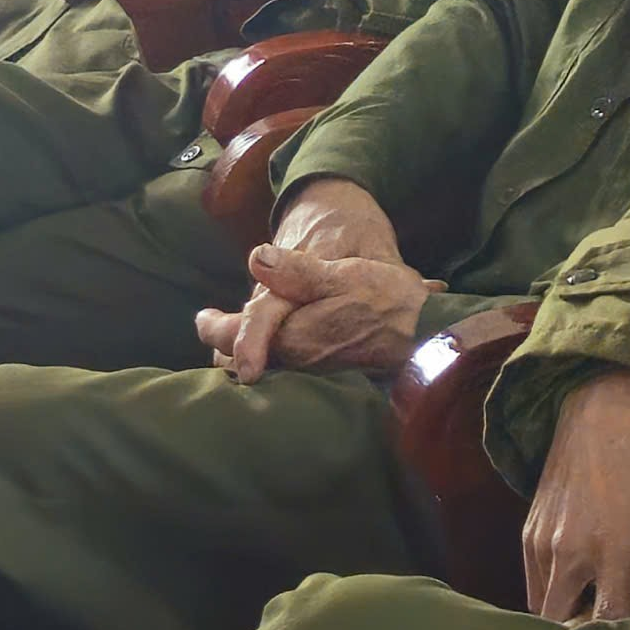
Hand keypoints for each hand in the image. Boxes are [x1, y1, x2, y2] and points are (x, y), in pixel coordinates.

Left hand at [204, 179, 401, 377]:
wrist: (429, 333)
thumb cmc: (386, 301)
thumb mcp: (341, 274)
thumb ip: (296, 271)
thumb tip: (256, 259)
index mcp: (293, 338)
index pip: (233, 341)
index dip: (213, 328)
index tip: (200, 317)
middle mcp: (298, 361)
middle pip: (244, 361)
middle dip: (225, 346)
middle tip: (210, 326)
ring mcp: (314, 370)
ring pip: (268, 364)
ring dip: (250, 351)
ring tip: (233, 339)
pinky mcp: (330, 370)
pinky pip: (288, 366)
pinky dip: (274, 355)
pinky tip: (279, 344)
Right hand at [522, 370, 629, 624]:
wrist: (597, 408)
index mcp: (609, 548)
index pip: (609, 621)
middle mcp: (567, 552)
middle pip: (564, 625)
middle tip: (617, 619)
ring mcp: (540, 543)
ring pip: (542, 607)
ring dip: (568, 614)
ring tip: (599, 599)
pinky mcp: (527, 532)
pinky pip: (534, 582)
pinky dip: (552, 592)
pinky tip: (580, 579)